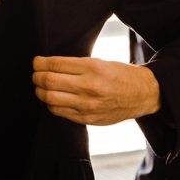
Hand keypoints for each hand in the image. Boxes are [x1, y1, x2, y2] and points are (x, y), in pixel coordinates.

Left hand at [31, 55, 160, 125]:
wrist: (142, 94)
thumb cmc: (120, 75)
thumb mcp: (100, 62)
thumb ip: (75, 65)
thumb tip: (49, 66)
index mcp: (92, 67)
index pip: (55, 64)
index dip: (40, 63)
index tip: (36, 62)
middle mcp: (89, 86)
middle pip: (49, 81)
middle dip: (37, 76)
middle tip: (36, 74)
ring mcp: (88, 105)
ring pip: (51, 98)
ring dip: (41, 91)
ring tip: (42, 87)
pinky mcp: (88, 118)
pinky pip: (60, 112)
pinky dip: (51, 104)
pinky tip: (53, 99)